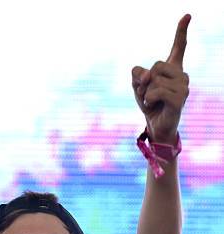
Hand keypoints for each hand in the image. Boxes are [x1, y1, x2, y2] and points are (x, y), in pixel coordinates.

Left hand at [132, 14, 190, 143]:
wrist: (156, 126)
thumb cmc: (149, 104)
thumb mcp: (137, 86)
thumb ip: (137, 75)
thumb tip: (146, 75)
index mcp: (173, 69)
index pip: (179, 47)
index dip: (182, 31)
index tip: (187, 15)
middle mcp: (182, 75)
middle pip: (157, 65)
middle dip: (145, 81)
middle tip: (147, 93)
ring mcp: (183, 86)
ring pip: (155, 79)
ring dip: (146, 92)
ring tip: (152, 101)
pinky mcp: (180, 98)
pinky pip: (157, 91)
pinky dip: (149, 98)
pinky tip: (153, 105)